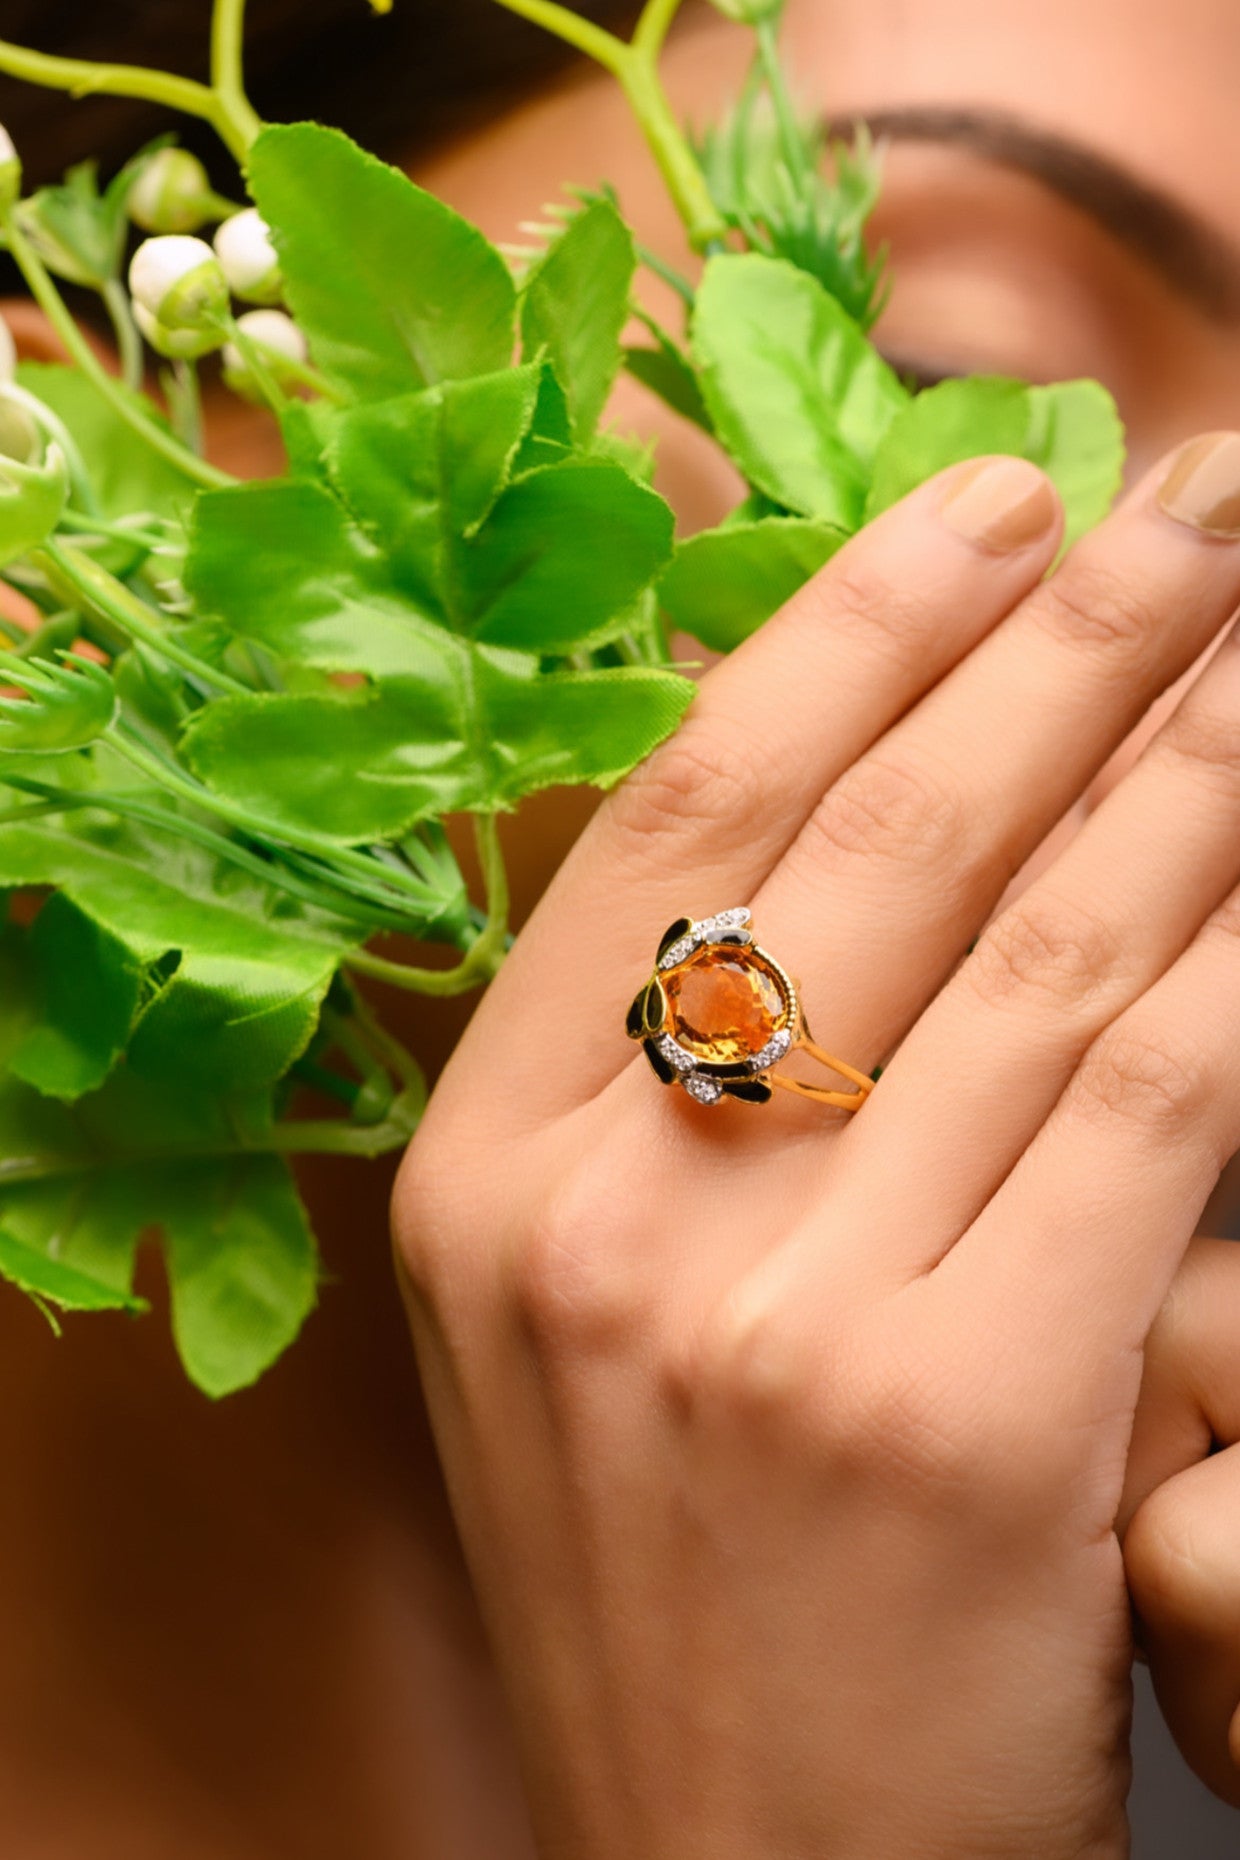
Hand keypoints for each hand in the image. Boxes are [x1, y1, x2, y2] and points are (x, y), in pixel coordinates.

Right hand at [393, 431, 1239, 1857]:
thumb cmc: (678, 1588)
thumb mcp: (582, 1325)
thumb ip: (666, 1091)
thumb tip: (855, 831)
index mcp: (480, 1171)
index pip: (679, 822)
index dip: (848, 634)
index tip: (982, 507)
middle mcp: (597, 1215)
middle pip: (869, 844)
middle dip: (1049, 638)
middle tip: (1176, 501)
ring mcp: (765, 1314)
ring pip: (1036, 946)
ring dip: (1180, 750)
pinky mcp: (953, 1417)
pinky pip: (1143, 1096)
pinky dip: (1237, 943)